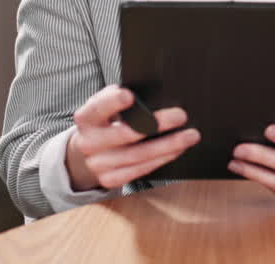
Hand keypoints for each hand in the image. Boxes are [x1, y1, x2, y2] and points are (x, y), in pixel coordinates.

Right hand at [65, 84, 199, 190]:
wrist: (85, 154)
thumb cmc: (104, 122)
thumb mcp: (105, 106)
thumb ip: (119, 98)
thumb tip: (150, 94)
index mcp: (86, 119)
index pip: (97, 108)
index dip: (112, 102)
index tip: (130, 96)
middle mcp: (89, 143)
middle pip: (124, 134)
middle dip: (155, 124)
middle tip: (180, 115)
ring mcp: (98, 164)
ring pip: (137, 156)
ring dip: (167, 145)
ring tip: (189, 136)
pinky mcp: (110, 179)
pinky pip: (139, 171)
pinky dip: (161, 159)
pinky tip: (177, 150)